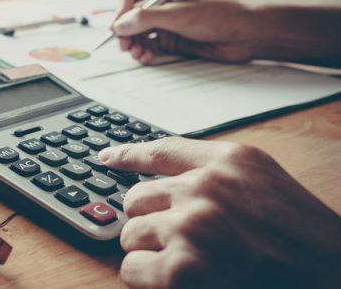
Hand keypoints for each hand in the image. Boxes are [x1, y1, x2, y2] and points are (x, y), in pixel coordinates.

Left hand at [99, 137, 340, 288]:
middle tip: (179, 245)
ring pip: (130, 234)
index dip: (128, 154)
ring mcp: (191, 226)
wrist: (333, 278)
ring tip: (188, 266)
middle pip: (136, 198)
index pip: (161, 150)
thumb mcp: (265, 187)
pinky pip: (131, 268)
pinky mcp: (181, 269)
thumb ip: (216, 177)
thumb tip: (163, 186)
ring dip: (150, 254)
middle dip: (150, 223)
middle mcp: (206, 187)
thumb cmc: (305, 243)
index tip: (106, 157)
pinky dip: (145, 280)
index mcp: (230, 161)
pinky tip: (174, 283)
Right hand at [111, 0, 257, 63]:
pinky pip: (149, 48)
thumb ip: (147, 19)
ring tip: (138, 54)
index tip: (117, 27)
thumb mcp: (179, 15)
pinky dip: (144, 54)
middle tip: (125, 46)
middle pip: (129, 18)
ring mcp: (165, 25)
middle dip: (125, 33)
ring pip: (137, 35)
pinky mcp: (171, 42)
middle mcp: (161, 7)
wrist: (244, 35)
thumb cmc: (219, 16)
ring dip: (134, 46)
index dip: (120, 11)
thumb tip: (119, 25)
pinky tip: (146, 58)